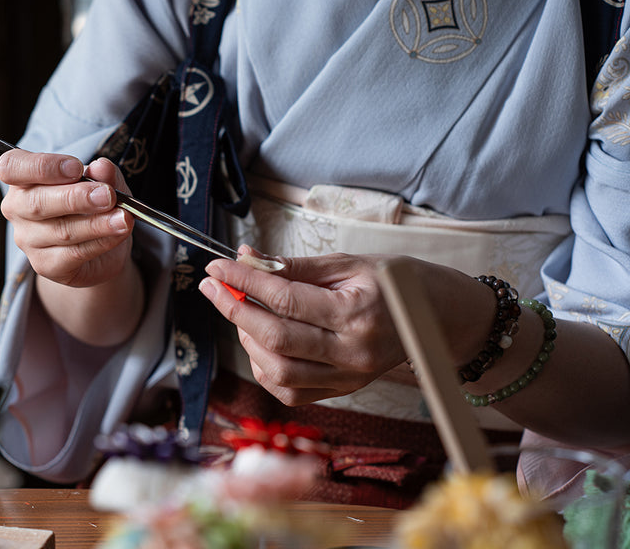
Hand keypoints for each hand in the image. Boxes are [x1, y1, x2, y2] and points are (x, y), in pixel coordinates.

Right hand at [0, 149, 135, 287]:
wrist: (101, 246)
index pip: (11, 167)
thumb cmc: (92, 205)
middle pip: (37, 203)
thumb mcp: (103, 183)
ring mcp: (27, 240)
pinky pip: (73, 254)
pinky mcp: (45, 265)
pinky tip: (118, 233)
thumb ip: (103, 174)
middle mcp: (17, 209)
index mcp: (22, 179)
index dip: (42, 166)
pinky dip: (100, 242)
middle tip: (108, 195)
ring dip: (97, 224)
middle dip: (76, 198)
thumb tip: (102, 168)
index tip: (76, 168)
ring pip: (60, 231)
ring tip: (123, 217)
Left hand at [199, 249, 487, 405]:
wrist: (436, 318)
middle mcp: (352, 351)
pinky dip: (264, 367)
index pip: (285, 298)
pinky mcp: (343, 392)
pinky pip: (289, 390)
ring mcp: (348, 378)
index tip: (217, 268)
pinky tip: (260, 342)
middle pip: (275, 337)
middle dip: (234, 310)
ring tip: (243, 312)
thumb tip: (246, 258)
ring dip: (247, 339)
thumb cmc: (393, 283)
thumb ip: (295, 266)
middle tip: (214, 288)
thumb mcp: (349, 263)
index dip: (244, 282)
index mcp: (356, 312)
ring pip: (276, 370)